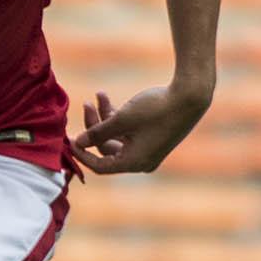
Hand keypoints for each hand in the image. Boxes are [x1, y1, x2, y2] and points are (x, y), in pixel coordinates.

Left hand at [70, 82, 212, 175]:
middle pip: (107, 148)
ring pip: (116, 137)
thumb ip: (97, 132)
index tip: (70, 138)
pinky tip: (108, 98)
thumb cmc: (155, 109)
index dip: (82, 153)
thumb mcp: (121, 119)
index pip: (99, 166)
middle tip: (86, 104)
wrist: (190, 96)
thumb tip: (78, 143)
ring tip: (98, 95)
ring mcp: (147, 149)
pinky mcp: (152, 137)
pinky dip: (118, 117)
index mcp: (134, 163)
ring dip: (105, 117)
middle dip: (94, 126)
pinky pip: (128, 131)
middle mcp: (141, 161)